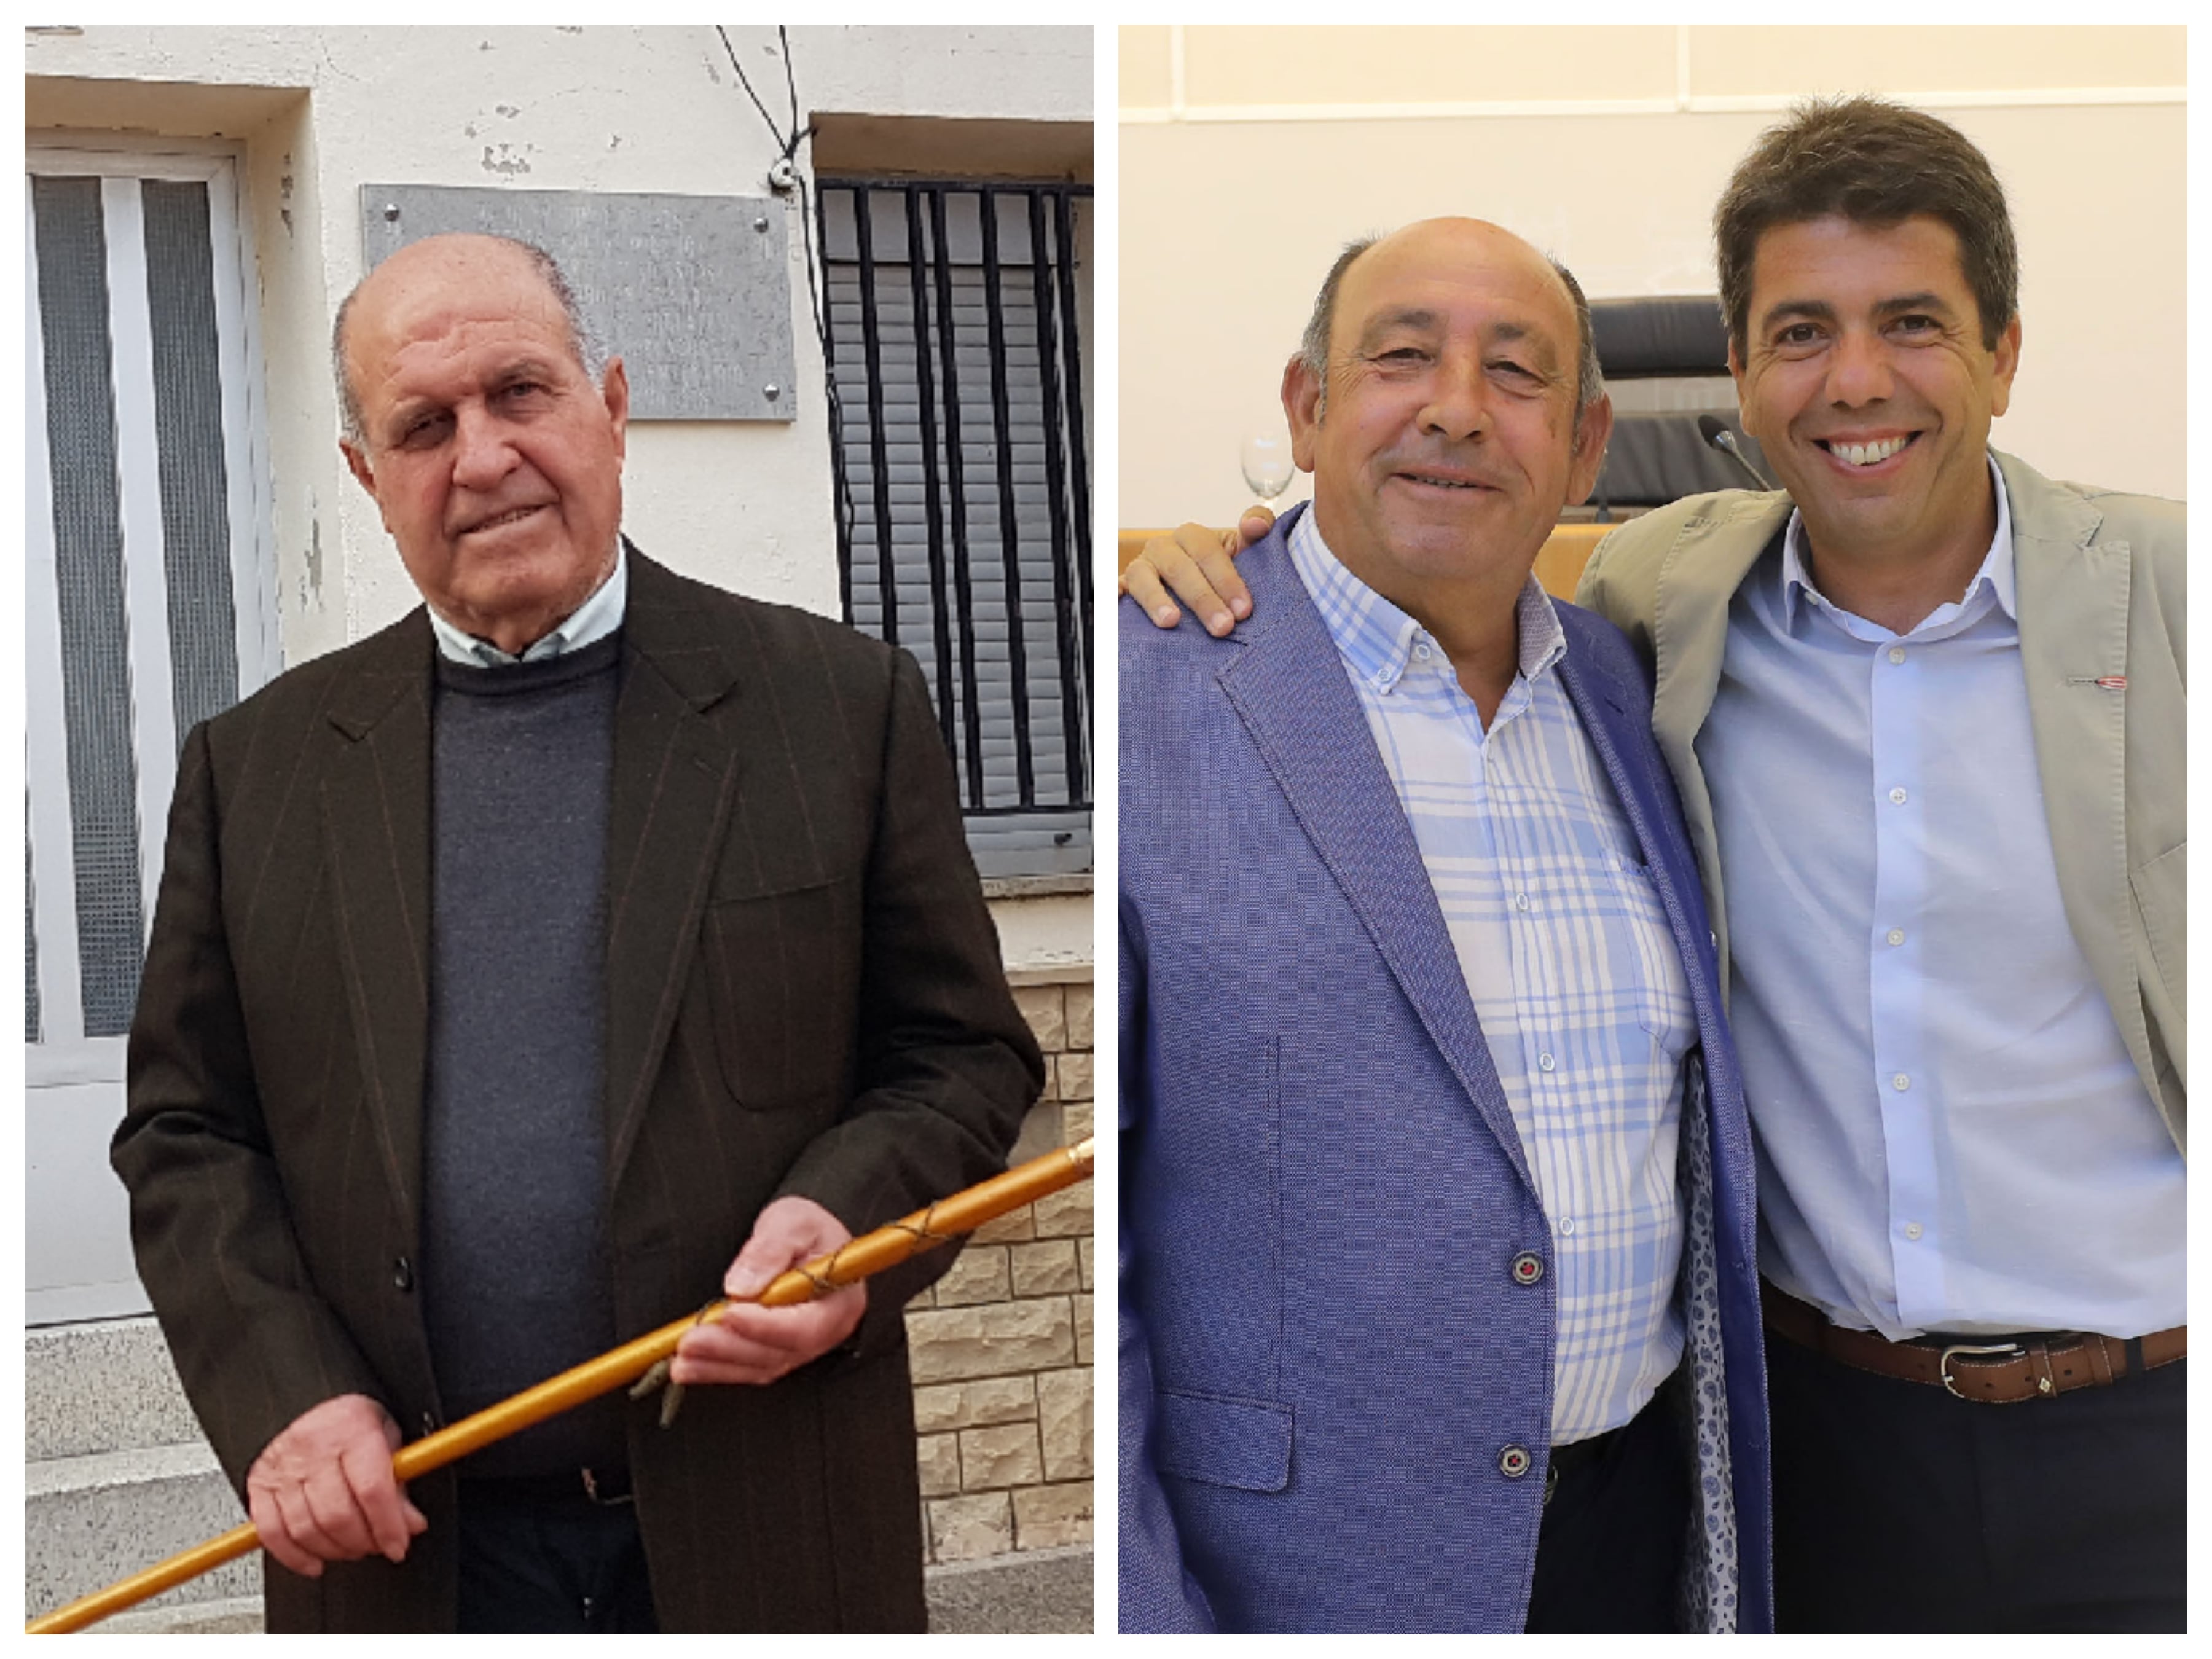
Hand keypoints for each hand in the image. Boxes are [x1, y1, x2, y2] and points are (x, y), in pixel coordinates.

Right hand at [245, 1393, 425, 1577]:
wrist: (304, 1398)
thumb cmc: (351, 1419)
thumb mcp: (386, 1436)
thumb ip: (400, 1480)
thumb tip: (410, 1524)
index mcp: (351, 1429)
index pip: (372, 1489)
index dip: (388, 1526)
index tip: (399, 1545)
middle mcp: (313, 1448)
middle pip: (338, 1515)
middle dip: (364, 1542)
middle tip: (378, 1545)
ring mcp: (282, 1468)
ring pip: (306, 1529)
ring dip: (334, 1551)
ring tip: (353, 1548)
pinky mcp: (259, 1485)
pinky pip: (272, 1533)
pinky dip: (294, 1556)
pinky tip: (315, 1561)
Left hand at [672, 1196, 868, 1385]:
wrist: (807, 1238)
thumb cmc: (808, 1229)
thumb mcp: (793, 1221)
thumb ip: (770, 1249)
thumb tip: (740, 1286)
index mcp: (839, 1301)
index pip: (806, 1327)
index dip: (766, 1326)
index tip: (731, 1313)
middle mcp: (824, 1333)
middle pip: (778, 1353)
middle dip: (730, 1348)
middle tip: (692, 1340)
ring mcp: (800, 1348)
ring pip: (759, 1366)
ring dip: (717, 1364)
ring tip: (681, 1357)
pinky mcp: (777, 1353)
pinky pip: (747, 1368)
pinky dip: (715, 1369)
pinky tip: (686, 1366)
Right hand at [1120, 507, 1272, 635]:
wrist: (1191, 591)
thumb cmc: (1217, 574)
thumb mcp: (1241, 551)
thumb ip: (1256, 532)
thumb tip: (1257, 525)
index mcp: (1191, 537)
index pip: (1208, 552)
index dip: (1227, 579)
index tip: (1243, 610)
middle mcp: (1163, 549)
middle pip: (1179, 568)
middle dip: (1203, 599)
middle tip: (1223, 627)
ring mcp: (1140, 569)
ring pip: (1143, 578)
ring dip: (1157, 600)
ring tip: (1172, 622)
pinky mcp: (1123, 590)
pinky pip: (1113, 590)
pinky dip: (1114, 596)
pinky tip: (1119, 606)